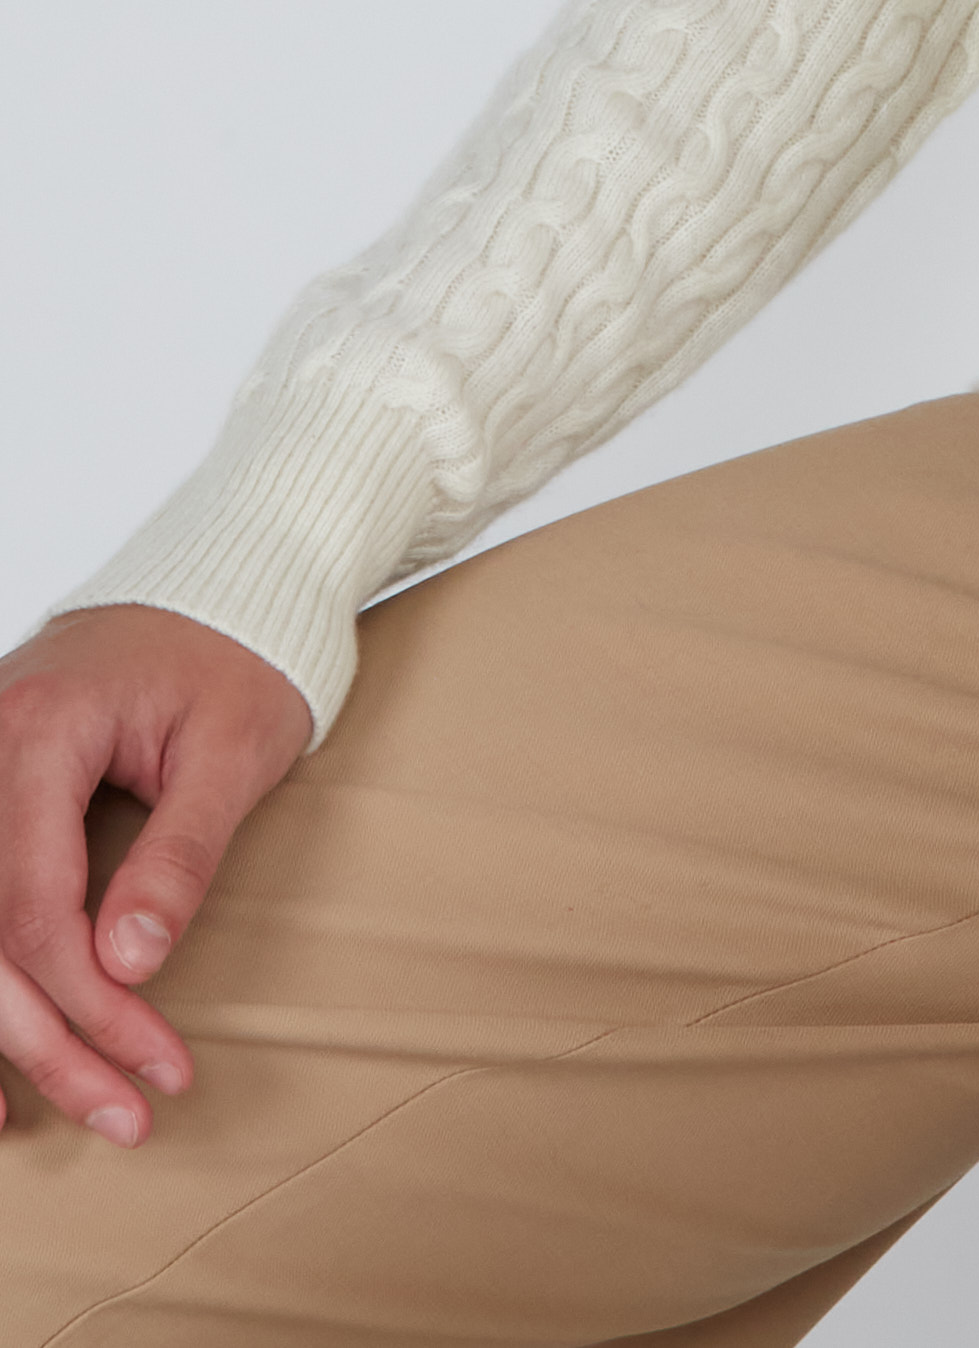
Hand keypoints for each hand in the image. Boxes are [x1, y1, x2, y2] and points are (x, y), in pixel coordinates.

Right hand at [0, 603, 310, 1140]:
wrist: (224, 581)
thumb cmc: (238, 655)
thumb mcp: (233, 751)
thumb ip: (179, 856)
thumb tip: (130, 967)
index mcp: (39, 733)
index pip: (38, 908)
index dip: (92, 1005)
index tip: (157, 1063)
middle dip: (51, 1041)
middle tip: (125, 1114)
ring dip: (6, 1030)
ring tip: (49, 1115)